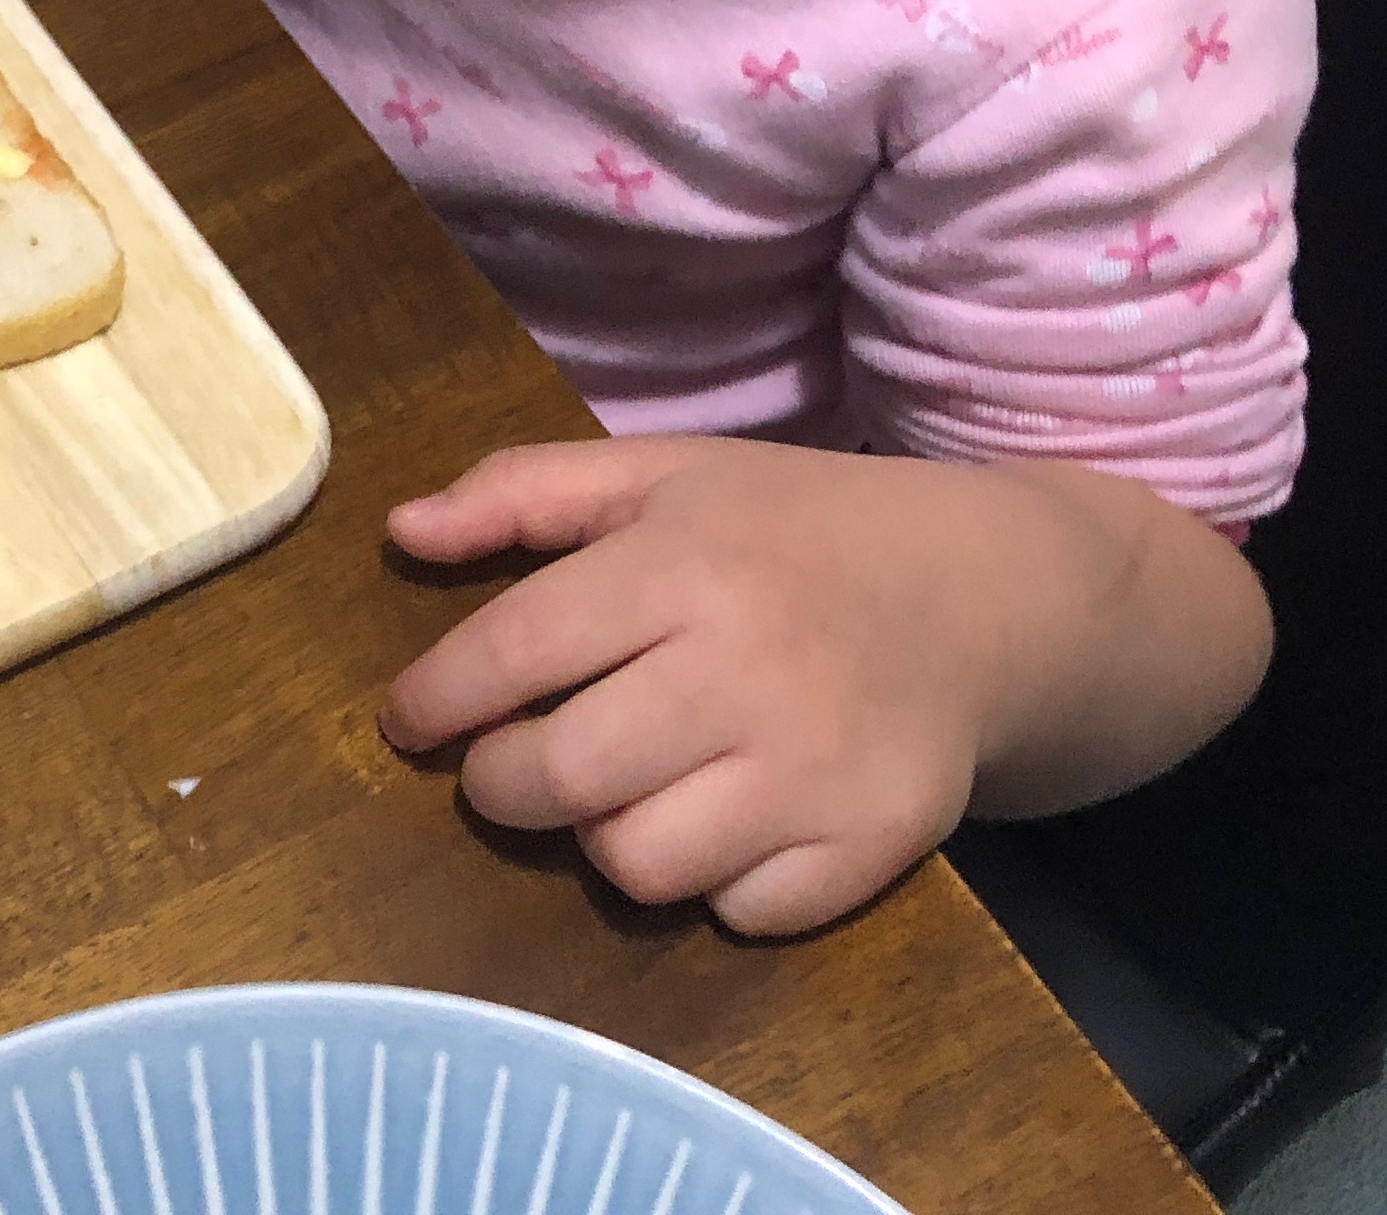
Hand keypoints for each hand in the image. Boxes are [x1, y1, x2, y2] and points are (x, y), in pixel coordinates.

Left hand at [382, 438, 1048, 936]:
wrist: (986, 598)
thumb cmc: (796, 531)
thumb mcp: (663, 473)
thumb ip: (523, 491)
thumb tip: (400, 530)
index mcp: (685, 565)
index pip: (515, 651)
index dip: (437, 698)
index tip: (406, 719)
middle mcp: (747, 671)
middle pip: (560, 776)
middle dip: (498, 782)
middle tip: (503, 764)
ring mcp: (815, 772)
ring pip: (637, 864)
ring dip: (599, 836)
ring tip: (615, 788)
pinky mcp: (871, 847)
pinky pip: (735, 912)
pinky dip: (706, 882)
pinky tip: (714, 820)